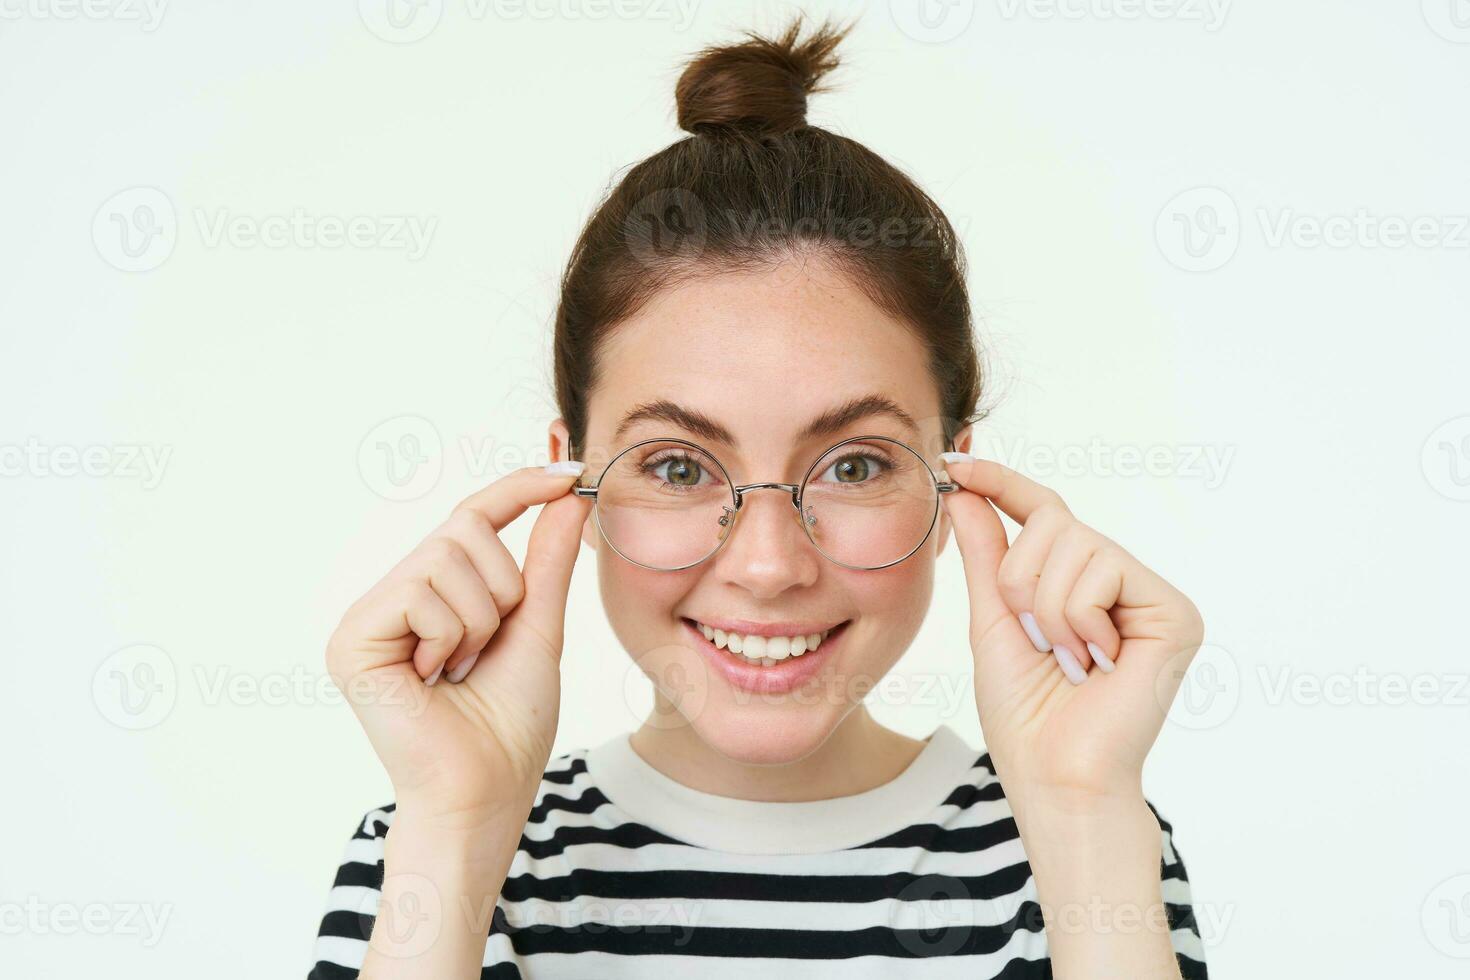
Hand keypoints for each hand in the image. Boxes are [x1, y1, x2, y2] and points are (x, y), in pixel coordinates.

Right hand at [325, 465, 591, 828]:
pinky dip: (449, 636)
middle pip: (463, 528)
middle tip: (487, 648)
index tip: (568, 472)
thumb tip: (566, 495)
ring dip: (480, 619)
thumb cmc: (510, 724)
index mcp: (433, 594)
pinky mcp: (350, 637)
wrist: (486, 791)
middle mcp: (392, 596)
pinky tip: (433, 678)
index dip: (517, 488)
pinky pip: (419, 592)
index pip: (472, 517)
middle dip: (503, 587)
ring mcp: (367, 615)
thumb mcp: (538, 627)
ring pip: (447, 559)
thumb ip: (546, 561)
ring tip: (461, 669)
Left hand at [939, 454, 1203, 814]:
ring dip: (1048, 607)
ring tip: (1068, 657)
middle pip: (1054, 519)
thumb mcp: (993, 618)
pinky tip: (1097, 662)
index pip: (1043, 511)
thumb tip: (963, 489)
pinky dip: (1079, 619)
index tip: (954, 462)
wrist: (1054, 775)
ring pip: (1076, 542)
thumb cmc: (1025, 712)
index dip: (1000, 482)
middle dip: (1020, 579)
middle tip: (1036, 638)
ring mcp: (1151, 594)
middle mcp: (1122, 580)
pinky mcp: (1175, 612)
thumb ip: (986, 553)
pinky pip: (1103, 571)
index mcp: (1080, 582)